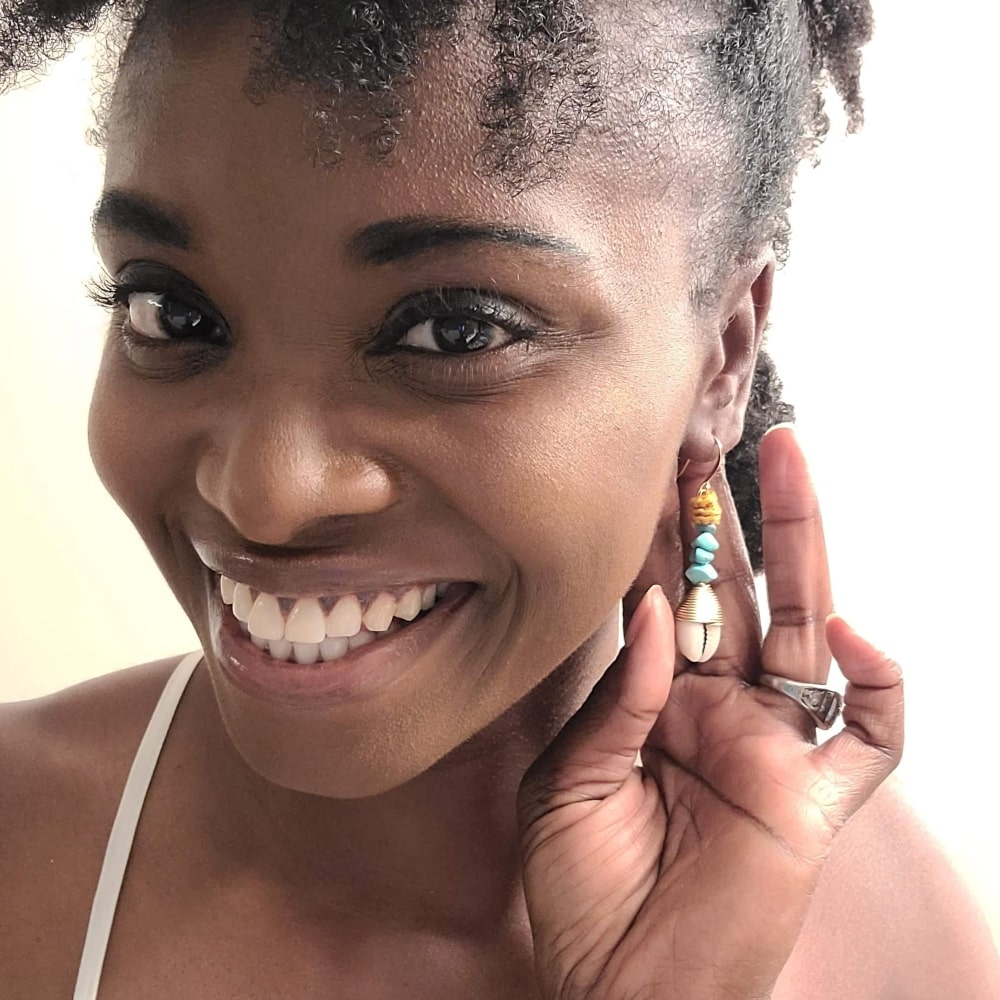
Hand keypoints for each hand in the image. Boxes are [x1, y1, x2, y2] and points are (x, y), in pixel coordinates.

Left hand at [517, 427, 903, 999]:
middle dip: (731, 516)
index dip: (662, 536)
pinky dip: (876, 684)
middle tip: (721, 438)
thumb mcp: (569, 783)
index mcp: (656, 700)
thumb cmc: (583, 892)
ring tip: (791, 465)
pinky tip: (852, 632)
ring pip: (803, 629)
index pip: (666, 597)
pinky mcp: (815, 802)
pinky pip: (869, 737)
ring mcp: (772, 748)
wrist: (620, 990)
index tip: (654, 468)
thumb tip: (648, 606)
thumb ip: (616, 696)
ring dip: (803, 549)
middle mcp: (718, 709)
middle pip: (736, 592)